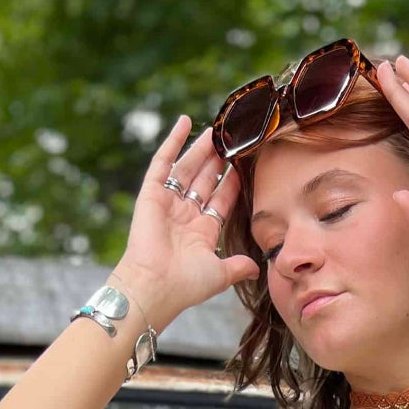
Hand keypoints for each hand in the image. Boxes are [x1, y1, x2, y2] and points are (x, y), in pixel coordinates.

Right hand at [114, 116, 259, 330]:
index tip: (244, 166)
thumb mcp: (220, 275)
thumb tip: (257, 270)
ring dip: (201, 149)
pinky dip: (173, 142)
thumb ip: (238, 267)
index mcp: (201, 233)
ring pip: (188, 168)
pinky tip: (185, 122)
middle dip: (218, 161)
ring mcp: (168, 203)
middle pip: (205, 181)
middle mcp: (185, 216)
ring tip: (216, 129)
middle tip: (231, 140)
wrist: (155, 286)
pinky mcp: (151, 194)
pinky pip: (163, 163)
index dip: (232, 184)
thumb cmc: (186, 285)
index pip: (221, 201)